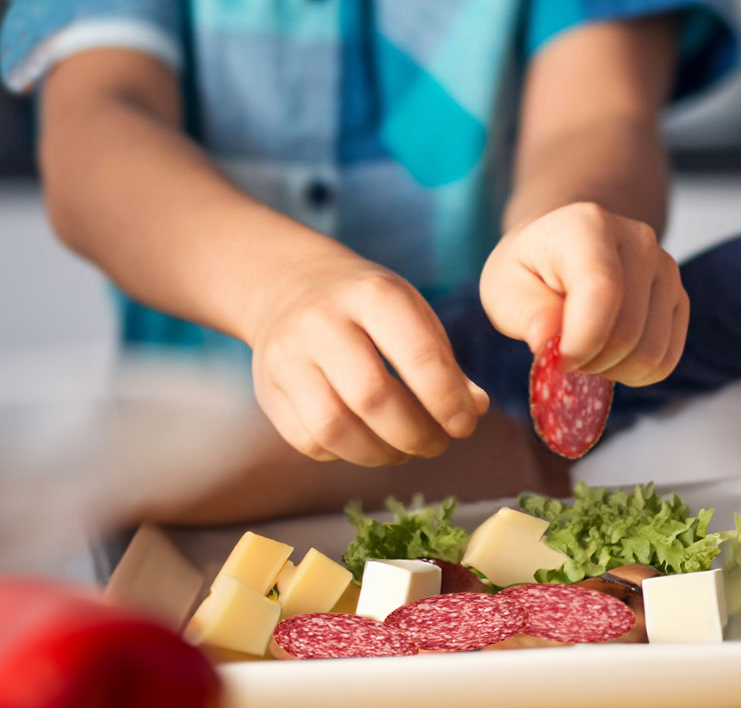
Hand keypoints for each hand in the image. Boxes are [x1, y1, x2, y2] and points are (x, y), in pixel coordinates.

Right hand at [243, 257, 488, 466]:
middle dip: (415, 434)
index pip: (418, 355)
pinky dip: (344, 453)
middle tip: (436, 443)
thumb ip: (444, 363)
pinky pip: (308, 440)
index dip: (447, 400)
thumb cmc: (366, 307)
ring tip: (403, 449)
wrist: (291, 287)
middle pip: (372, 397)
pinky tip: (364, 441)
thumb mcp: (411, 313)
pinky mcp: (267, 390)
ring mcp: (287, 356)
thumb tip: (473, 410)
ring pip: (334, 427)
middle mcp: (322, 322)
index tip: (464, 425)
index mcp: (372, 294)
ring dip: (380, 453)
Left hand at [478, 201, 686, 385]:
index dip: (581, 341)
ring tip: (586, 352)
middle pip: (628, 332)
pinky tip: (610, 356)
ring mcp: (665, 268)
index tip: (556, 360)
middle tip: (564, 355)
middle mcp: (638, 241)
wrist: (561, 251)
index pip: (603, 292)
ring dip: (613, 370)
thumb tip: (548, 339)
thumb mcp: (503, 286)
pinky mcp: (679, 297)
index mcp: (588, 227)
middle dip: (590, 362)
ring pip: (651, 352)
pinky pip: (667, 358)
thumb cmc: (529, 268)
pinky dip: (636, 372)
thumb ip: (525, 311)